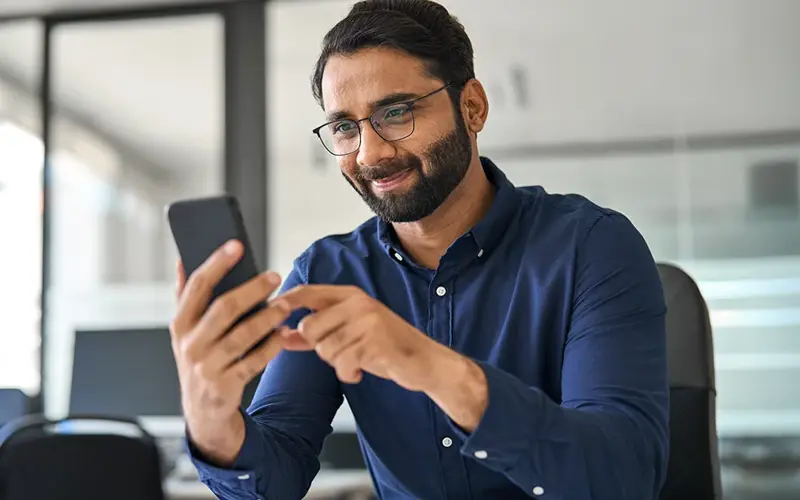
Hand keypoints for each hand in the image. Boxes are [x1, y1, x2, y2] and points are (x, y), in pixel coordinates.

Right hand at [169, 240, 290, 462]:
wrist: (202, 412)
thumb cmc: (200, 360)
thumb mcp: (186, 331)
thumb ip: (185, 297)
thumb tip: (182, 260)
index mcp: (180, 325)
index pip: (197, 287)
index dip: (217, 263)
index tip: (237, 245)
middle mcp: (189, 345)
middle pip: (223, 309)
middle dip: (251, 290)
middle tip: (274, 276)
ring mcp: (206, 367)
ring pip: (242, 335)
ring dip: (267, 318)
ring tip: (285, 305)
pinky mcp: (225, 386)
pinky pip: (254, 361)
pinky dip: (271, 346)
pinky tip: (284, 333)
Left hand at [275, 285, 447, 391]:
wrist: (423, 360)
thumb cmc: (385, 346)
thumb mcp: (350, 333)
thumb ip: (316, 333)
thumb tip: (281, 336)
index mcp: (351, 295)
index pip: (308, 292)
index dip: (285, 302)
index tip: (269, 313)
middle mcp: (358, 304)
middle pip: (309, 326)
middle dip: (318, 347)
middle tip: (340, 352)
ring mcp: (368, 322)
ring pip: (324, 348)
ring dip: (336, 362)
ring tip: (356, 359)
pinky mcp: (375, 343)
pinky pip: (342, 364)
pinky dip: (349, 373)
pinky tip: (362, 370)